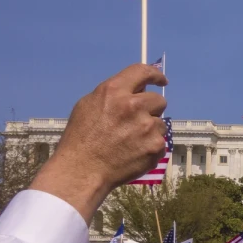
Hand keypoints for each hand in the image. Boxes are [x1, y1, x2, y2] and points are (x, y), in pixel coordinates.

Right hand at [32, 65, 168, 221]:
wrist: (83, 170)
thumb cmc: (82, 138)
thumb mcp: (88, 105)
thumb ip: (114, 94)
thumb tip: (136, 90)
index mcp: (114, 91)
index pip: (143, 72)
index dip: (155, 75)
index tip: (160, 80)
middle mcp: (133, 106)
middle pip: (159, 100)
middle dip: (152, 108)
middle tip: (138, 120)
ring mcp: (147, 127)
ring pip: (160, 123)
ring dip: (150, 130)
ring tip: (130, 141)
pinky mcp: (156, 146)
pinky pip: (160, 142)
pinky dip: (151, 147)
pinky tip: (134, 153)